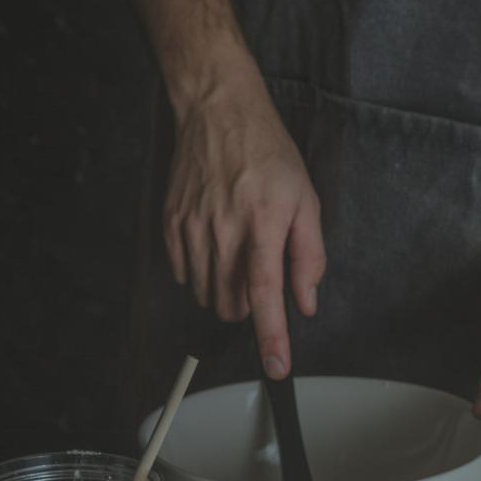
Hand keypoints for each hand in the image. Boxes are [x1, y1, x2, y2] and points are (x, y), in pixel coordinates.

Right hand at [163, 61, 324, 377]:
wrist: (218, 112)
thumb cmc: (269, 154)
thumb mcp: (306, 199)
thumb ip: (309, 256)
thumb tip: (305, 303)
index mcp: (263, 223)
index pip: (265, 294)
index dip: (271, 337)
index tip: (276, 368)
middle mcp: (224, 230)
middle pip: (232, 304)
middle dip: (250, 307)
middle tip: (261, 273)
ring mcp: (192, 228)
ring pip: (208, 295)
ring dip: (227, 291)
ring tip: (240, 253)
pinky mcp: (171, 225)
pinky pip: (186, 275)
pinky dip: (203, 274)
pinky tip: (216, 246)